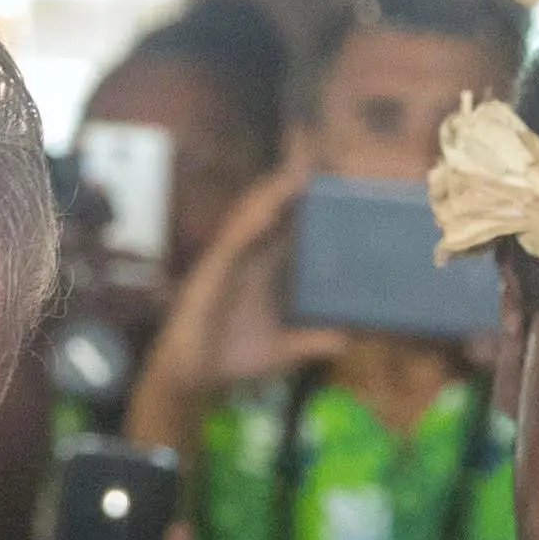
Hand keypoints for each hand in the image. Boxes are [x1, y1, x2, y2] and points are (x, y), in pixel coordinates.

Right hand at [125, 164, 347, 448]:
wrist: (192, 378)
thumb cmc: (231, 357)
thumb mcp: (282, 351)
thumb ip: (311, 342)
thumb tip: (346, 340)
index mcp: (265, 268)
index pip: (290, 226)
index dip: (308, 202)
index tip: (336, 181)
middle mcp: (248, 257)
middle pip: (272, 211)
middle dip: (292, 185)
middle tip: (323, 161)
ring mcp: (229, 260)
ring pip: (252, 217)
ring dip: (273, 193)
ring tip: (300, 171)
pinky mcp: (212, 271)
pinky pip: (233, 240)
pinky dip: (251, 222)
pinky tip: (270, 209)